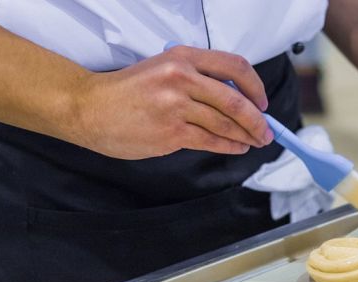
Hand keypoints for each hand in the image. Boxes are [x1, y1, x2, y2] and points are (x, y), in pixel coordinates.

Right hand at [71, 45, 273, 158]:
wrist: (90, 108)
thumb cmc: (126, 91)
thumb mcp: (162, 68)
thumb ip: (196, 78)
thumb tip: (233, 98)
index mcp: (182, 58)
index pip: (234, 67)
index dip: (255, 86)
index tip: (261, 101)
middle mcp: (182, 78)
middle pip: (235, 100)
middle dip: (257, 120)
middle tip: (267, 130)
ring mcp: (176, 107)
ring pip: (224, 124)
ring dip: (245, 136)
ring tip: (255, 142)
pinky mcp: (171, 133)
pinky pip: (209, 141)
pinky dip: (228, 146)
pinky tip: (236, 148)